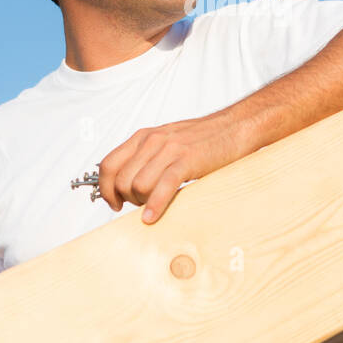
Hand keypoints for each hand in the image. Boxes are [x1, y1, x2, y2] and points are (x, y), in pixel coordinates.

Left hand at [97, 112, 250, 223]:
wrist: (236, 126)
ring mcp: (169, 149)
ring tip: (155, 205)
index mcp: (143, 137)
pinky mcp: (188, 160)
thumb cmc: (204, 140)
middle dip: (127, 199)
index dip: (105, 189)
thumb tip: (129, 185)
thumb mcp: (168, 143)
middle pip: (120, 180)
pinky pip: (162, 186)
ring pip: (137, 185)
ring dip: (142, 203)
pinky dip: (154, 205)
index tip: (113, 203)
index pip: (108, 164)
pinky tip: (152, 217)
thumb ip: (147, 159)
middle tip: (141, 205)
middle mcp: (152, 140)